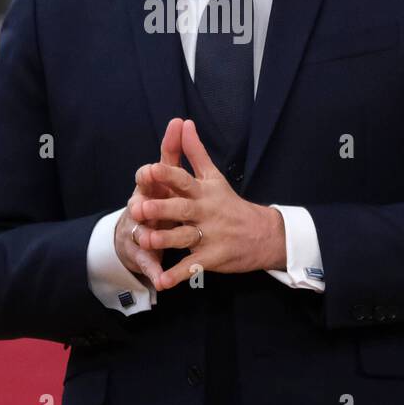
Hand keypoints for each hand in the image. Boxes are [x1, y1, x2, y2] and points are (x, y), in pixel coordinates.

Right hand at [114, 118, 183, 286]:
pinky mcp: (143, 254)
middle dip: (143, 202)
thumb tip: (182, 120)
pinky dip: (154, 271)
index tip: (153, 167)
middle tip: (143, 202)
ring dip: (146, 236)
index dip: (151, 171)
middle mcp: (141, 207)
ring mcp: (140, 231)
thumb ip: (175, 150)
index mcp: (151, 188)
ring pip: (142, 233)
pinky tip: (160, 280)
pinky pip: (149, 263)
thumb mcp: (166, 177)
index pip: (149, 176)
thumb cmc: (156, 201)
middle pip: (141, 203)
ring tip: (149, 239)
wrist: (135, 235)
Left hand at [128, 119, 285, 290]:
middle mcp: (206, 212)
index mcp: (204, 191)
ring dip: (164, 240)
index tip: (148, 170)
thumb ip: (195, 151)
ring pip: (185, 238)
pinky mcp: (213, 257)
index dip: (166, 175)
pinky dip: (177, 275)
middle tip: (138, 208)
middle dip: (161, 209)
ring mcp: (210, 235)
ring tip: (145, 240)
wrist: (264, 234)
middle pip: (182, 209)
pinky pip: (193, 267)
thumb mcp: (214, 176)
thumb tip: (184, 122)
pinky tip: (161, 282)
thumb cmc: (231, 204)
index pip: (184, 179)